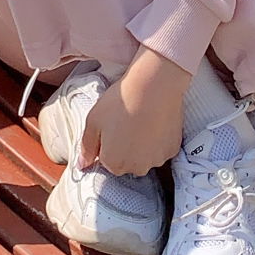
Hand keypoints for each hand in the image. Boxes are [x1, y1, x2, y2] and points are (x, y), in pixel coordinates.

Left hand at [78, 45, 189, 176]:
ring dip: (142, 146)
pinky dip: (158, 140)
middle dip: (124, 148)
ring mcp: (156, 160)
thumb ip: (86, 147)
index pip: (107, 161)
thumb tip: (82, 165)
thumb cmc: (120, 102)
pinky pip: (161, 150)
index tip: (112, 126)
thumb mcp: (93, 121)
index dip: (107, 143)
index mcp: (114, 164)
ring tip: (141, 121)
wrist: (153, 86)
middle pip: (127, 162)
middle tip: (126, 123)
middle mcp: (136, 168)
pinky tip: (154, 122)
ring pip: (145, 157)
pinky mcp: (172, 150)